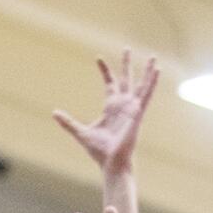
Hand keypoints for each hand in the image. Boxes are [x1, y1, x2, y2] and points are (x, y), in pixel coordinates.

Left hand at [54, 51, 158, 174]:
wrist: (111, 163)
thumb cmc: (100, 152)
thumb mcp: (81, 133)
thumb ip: (68, 123)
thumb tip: (54, 113)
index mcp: (111, 108)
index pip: (109, 84)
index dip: (105, 71)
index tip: (99, 59)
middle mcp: (123, 106)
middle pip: (125, 80)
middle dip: (126, 65)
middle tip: (127, 49)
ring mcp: (132, 109)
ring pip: (141, 85)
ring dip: (147, 71)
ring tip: (154, 57)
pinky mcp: (138, 113)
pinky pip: (147, 95)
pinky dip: (152, 83)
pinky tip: (158, 71)